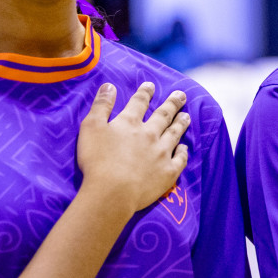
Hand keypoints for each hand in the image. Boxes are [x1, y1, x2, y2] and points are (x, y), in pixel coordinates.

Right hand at [76, 82, 190, 215]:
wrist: (112, 192)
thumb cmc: (97, 160)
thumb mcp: (91, 128)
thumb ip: (101, 106)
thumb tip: (109, 85)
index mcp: (130, 123)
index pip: (139, 102)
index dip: (145, 92)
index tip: (151, 85)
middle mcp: (150, 134)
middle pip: (164, 115)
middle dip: (172, 103)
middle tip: (181, 95)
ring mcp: (162, 153)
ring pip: (175, 134)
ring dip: (181, 123)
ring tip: (187, 116)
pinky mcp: (168, 172)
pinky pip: (180, 159)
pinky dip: (183, 152)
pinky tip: (185, 148)